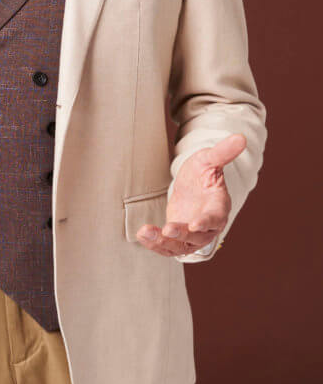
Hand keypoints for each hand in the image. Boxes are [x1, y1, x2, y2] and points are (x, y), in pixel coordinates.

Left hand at [135, 133, 246, 256]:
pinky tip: (142, 235)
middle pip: (197, 238)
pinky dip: (155, 244)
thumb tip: (241, 137)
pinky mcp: (178, 239)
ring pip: (180, 246)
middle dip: (181, 235)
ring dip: (163, 243)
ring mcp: (192, 235)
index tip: (195, 225)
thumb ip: (223, 152)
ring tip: (145, 232)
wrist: (192, 185)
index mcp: (218, 207)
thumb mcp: (209, 159)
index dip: (206, 222)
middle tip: (167, 230)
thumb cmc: (203, 172)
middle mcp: (207, 226)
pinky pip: (167, 246)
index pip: (215, 218)